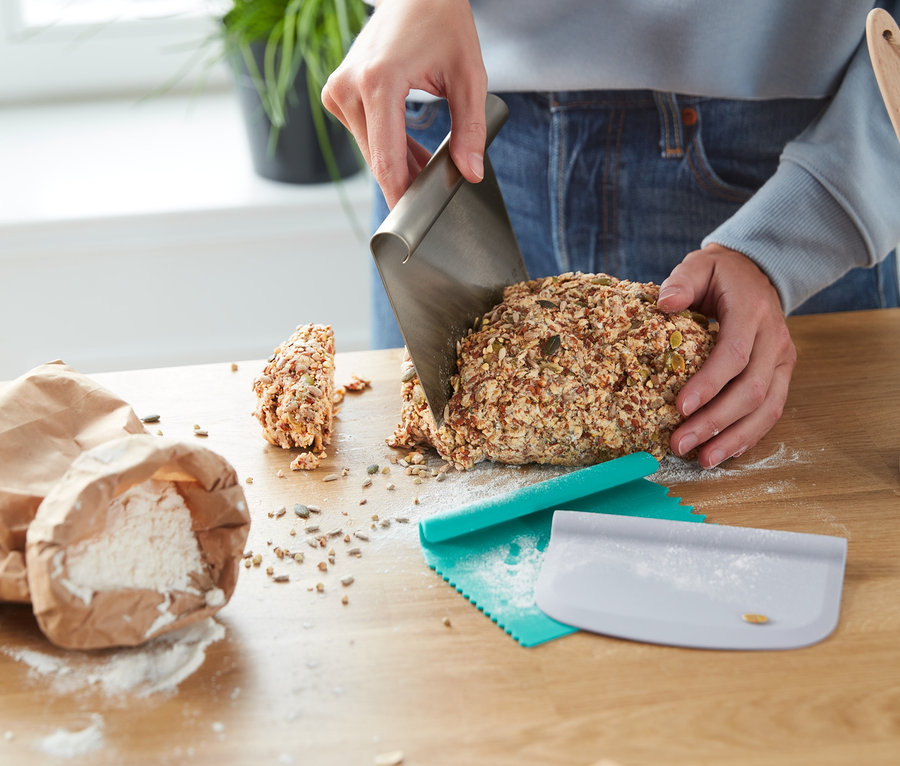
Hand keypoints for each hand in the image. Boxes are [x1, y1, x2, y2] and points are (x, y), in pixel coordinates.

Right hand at [321, 0, 487, 207]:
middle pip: (377, 159)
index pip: (386, 158)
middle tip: (437, 195)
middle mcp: (349, 87)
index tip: (410, 225)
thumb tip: (470, 173)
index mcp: (378, 82)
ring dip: (400, 166)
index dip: (401, 195)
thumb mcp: (469, 76)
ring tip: (431, 169)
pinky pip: (366, 136)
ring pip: (370, 151)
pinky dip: (389, 149)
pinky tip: (414, 155)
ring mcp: (338, 91)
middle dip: (406, 182)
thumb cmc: (442, 23)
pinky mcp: (337, 94)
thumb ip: (470, 129)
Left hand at [656, 244, 796, 468]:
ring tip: (702, 460)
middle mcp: (775, 340)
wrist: (756, 273)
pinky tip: (723, 453)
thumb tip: (665, 303)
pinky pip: (771, 412)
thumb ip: (682, 282)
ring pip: (767, 408)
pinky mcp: (781, 376)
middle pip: (751, 390)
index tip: (680, 407)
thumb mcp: (699, 266)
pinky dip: (748, 436)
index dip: (709, 384)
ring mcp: (783, 360)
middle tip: (680, 443)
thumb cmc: (720, 275)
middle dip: (715, 422)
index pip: (734, 354)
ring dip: (734, 438)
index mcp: (752, 312)